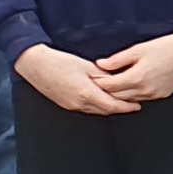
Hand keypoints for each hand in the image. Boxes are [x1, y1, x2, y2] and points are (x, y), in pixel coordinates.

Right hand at [15, 43, 132, 114]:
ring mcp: (71, 106)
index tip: (136, 105)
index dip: (126, 107)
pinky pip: (86, 108)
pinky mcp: (66, 104)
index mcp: (86, 94)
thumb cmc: (59, 62)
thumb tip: (116, 80)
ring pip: (96, 110)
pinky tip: (101, 98)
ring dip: (108, 107)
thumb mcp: (86, 66)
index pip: (111, 106)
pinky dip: (97, 106)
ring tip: (120, 101)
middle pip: (105, 110)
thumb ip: (102, 75)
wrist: (36, 65)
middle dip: (120, 108)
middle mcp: (79, 104)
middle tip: (132, 103)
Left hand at [96, 29, 172, 102]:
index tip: (92, 78)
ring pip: (129, 100)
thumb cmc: (166, 47)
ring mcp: (154, 94)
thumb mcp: (138, 49)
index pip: (110, 86)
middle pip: (117, 96)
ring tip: (113, 86)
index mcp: (137, 77)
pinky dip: (133, 94)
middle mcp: (145, 90)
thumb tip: (101, 64)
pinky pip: (142, 98)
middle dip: (106, 90)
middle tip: (98, 84)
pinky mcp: (162, 95)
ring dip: (120, 94)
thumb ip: (118, 59)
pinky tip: (130, 87)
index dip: (99, 82)